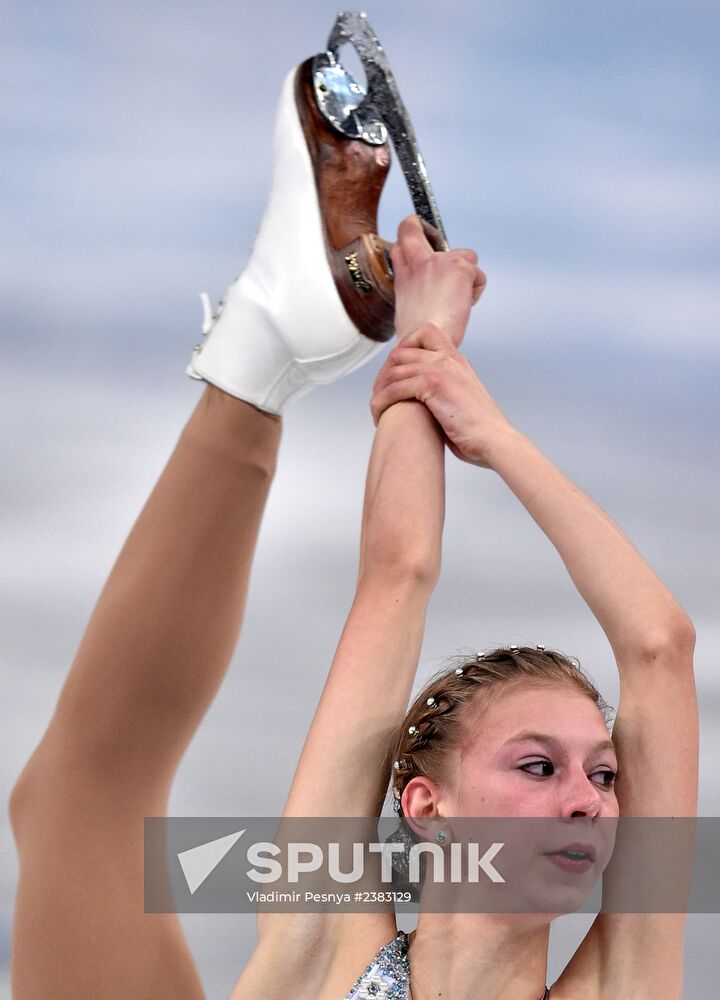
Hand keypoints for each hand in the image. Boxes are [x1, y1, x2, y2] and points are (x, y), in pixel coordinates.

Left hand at [370, 323, 515, 466]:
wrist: (494, 441)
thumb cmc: (478, 432)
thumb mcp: (462, 401)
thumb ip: (445, 392)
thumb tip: (427, 402)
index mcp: (457, 360)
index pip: (425, 332)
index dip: (403, 347)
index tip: (394, 375)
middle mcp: (449, 358)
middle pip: (401, 351)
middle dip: (384, 374)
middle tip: (379, 397)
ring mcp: (442, 368)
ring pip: (395, 370)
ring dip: (380, 391)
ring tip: (376, 410)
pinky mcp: (434, 383)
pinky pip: (395, 387)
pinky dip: (382, 402)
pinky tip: (379, 417)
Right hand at [391, 215, 485, 345]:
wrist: (425, 341)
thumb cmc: (418, 331)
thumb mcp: (407, 303)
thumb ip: (413, 283)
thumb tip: (426, 284)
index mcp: (403, 271)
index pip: (403, 236)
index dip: (410, 233)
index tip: (414, 233)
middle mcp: (418, 260)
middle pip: (414, 227)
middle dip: (426, 230)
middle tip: (431, 241)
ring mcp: (439, 261)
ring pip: (464, 255)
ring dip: (466, 276)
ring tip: (455, 299)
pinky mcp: (459, 267)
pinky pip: (477, 275)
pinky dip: (475, 290)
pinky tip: (463, 305)